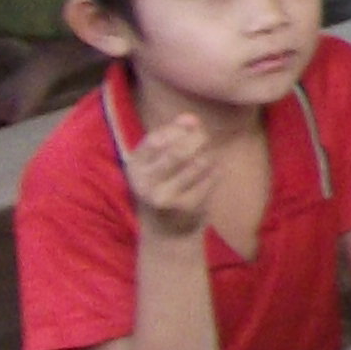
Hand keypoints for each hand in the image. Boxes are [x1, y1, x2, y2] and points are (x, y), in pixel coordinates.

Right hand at [124, 109, 218, 242]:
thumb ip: (172, 135)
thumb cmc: (163, 185)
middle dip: (199, 139)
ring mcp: (166, 198)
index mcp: (134, 166)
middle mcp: (145, 183)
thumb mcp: (156, 160)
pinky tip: (211, 173)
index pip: (157, 138)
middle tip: (205, 138)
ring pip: (200, 163)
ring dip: (209, 155)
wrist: (166, 232)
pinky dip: (217, 170)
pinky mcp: (187, 208)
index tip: (191, 123)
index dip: (178, 127)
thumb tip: (191, 117)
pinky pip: (212, 178)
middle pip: (180, 151)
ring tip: (207, 157)